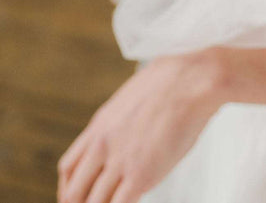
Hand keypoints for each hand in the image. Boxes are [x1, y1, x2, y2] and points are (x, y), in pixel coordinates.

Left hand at [57, 52, 218, 202]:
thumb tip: (126, 127)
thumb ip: (120, 121)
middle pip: (74, 192)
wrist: (191, 79)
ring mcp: (120, 161)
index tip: (77, 197)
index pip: (68, 168)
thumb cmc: (171, 81)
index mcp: (99, 126)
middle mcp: (103, 146)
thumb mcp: (130, 96)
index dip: (68, 189)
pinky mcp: (141, 175)